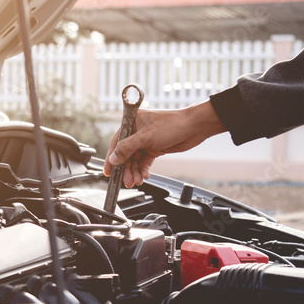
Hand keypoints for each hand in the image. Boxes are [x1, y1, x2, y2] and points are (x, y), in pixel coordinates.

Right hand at [103, 100, 225, 187]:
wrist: (195, 127)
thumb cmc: (172, 124)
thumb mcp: (146, 137)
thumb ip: (127, 148)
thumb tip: (113, 159)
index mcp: (132, 122)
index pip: (116, 142)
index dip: (112, 158)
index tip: (108, 171)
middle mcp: (137, 132)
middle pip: (126, 154)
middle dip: (126, 169)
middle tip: (127, 181)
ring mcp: (145, 141)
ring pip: (135, 160)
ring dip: (135, 171)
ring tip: (136, 181)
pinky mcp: (154, 148)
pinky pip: (144, 162)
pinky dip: (143, 169)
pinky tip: (144, 176)